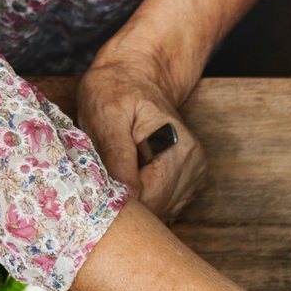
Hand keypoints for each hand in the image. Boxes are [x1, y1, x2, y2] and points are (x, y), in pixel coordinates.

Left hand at [78, 48, 208, 224]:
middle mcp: (193, 167)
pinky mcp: (188, 184)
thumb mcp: (106, 114)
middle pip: (157, 212)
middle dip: (127, 206)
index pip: (151, 202)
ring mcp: (194, 177)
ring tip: (117, 176)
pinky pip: (162, 208)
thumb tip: (128, 196)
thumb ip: (117, 156)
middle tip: (101, 186)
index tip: (97, 196)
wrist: (136, 76)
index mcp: (177, 151)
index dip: (121, 206)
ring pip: (160, 214)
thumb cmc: (114, 90)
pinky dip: (143, 201)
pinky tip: (130, 179)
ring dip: (135, 204)